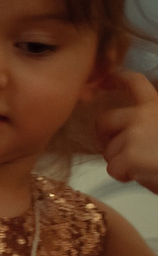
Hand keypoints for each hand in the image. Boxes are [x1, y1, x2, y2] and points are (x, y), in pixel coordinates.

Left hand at [100, 69, 157, 188]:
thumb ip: (150, 123)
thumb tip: (126, 131)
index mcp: (157, 106)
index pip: (135, 82)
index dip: (116, 79)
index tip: (105, 80)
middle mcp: (145, 114)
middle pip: (103, 120)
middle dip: (105, 137)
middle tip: (119, 151)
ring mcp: (135, 133)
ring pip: (108, 150)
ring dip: (122, 163)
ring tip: (147, 166)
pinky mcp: (130, 155)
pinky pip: (113, 169)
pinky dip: (125, 177)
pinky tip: (146, 175)